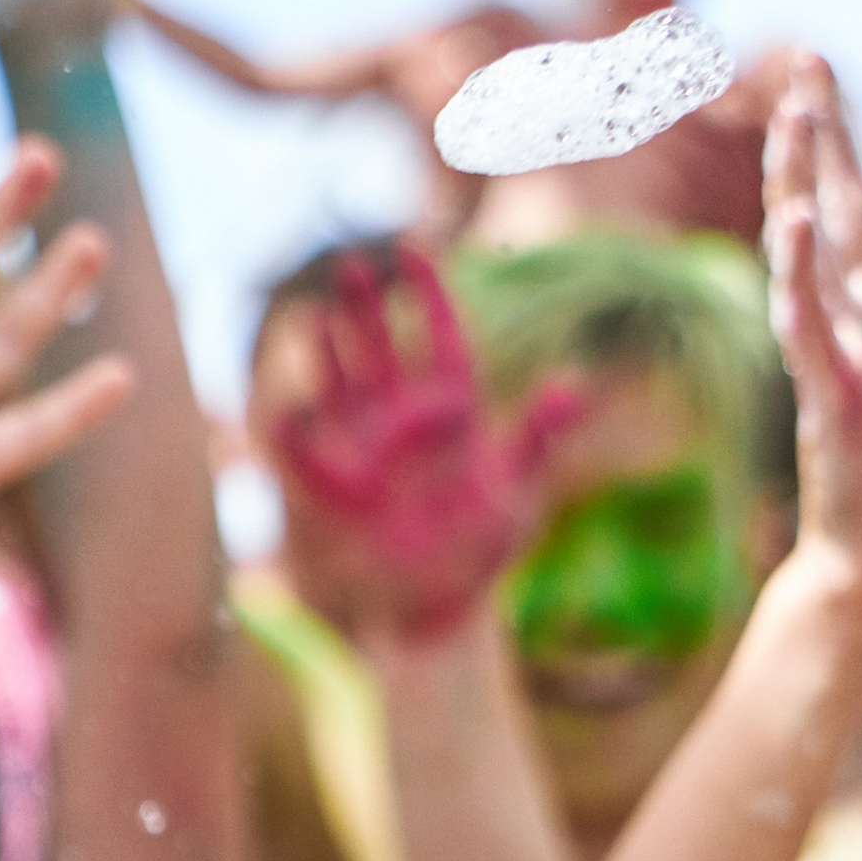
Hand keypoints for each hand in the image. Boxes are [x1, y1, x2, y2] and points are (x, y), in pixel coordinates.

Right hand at [273, 246, 579, 644]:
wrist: (437, 608)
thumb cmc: (482, 553)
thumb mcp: (516, 497)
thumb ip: (537, 441)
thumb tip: (574, 388)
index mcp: (457, 410)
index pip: (440, 337)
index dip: (428, 294)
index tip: (415, 251)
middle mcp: (407, 420)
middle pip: (384, 348)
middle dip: (366, 308)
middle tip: (351, 263)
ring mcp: (367, 450)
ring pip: (343, 385)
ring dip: (328, 353)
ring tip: (316, 317)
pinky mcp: (335, 488)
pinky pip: (307, 452)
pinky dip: (294, 434)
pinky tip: (287, 410)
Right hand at [768, 62, 861, 619]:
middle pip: (852, 205)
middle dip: (833, 135)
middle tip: (807, 64)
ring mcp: (843, 350)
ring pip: (816, 246)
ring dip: (800, 176)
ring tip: (793, 110)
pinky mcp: (821, 390)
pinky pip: (804, 323)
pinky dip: (798, 271)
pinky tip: (790, 221)